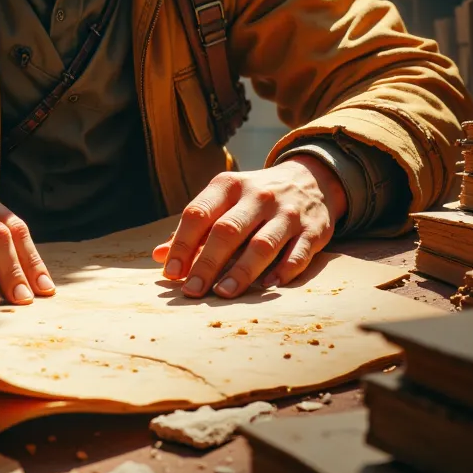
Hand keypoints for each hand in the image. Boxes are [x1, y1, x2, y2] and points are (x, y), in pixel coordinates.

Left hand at [151, 157, 346, 299]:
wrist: (309, 179)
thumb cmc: (253, 198)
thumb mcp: (224, 200)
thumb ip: (195, 228)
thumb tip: (159, 256)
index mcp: (228, 185)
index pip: (199, 213)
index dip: (182, 243)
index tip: (171, 272)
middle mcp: (258, 196)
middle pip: (227, 231)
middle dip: (207, 263)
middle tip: (191, 291)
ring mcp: (287, 212)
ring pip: (262, 244)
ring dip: (241, 271)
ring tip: (222, 293)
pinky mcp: (313, 230)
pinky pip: (298, 254)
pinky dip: (283, 271)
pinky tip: (268, 287)